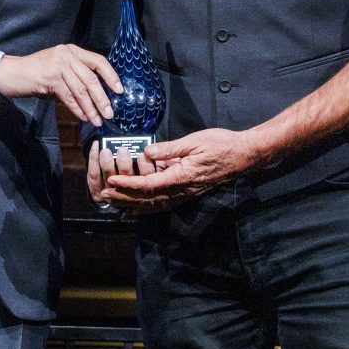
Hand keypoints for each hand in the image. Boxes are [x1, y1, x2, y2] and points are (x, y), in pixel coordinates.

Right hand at [0, 45, 123, 126]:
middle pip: (92, 78)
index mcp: (72, 50)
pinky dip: (78, 109)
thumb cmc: (34, 74)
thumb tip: (96, 96)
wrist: (10, 73)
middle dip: (103, 98)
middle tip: (110, 112)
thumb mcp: (58, 69)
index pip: (98, 61)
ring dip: (92, 108)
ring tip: (98, 119)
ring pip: (82, 90)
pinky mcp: (50, 78)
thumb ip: (75, 78)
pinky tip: (84, 117)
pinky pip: (69, 97)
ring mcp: (58, 65)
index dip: (111, 76)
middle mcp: (67, 55)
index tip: (120, 90)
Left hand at [95, 128, 266, 211]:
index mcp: (182, 177)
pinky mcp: (188, 192)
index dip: (128, 184)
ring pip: (155, 205)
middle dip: (124, 197)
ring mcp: (186, 194)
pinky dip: (149, 207)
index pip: (148, 184)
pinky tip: (138, 207)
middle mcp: (182, 190)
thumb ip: (170, 149)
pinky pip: (164, 203)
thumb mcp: (194, 141)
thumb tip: (148, 153)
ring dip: (133, 204)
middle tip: (104, 195)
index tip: (111, 181)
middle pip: (148, 199)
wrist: (243, 156)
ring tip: (115, 203)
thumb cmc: (221, 145)